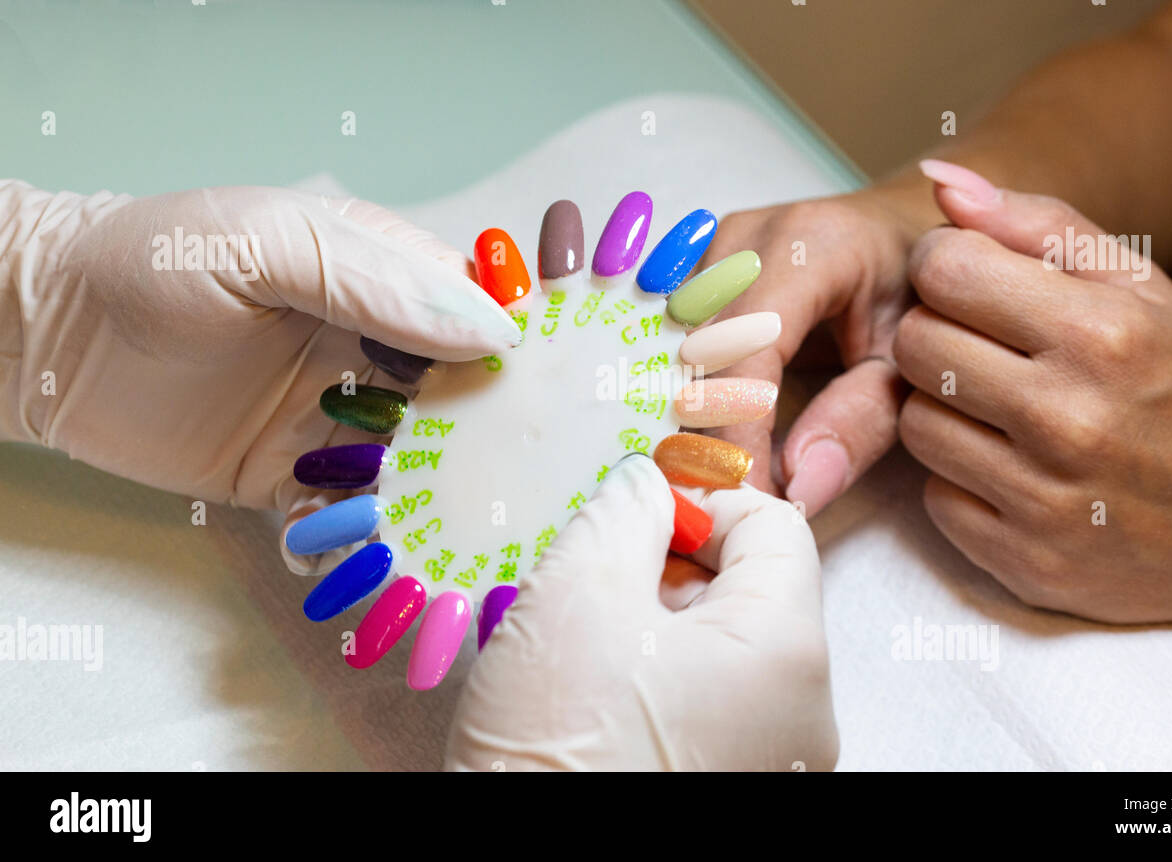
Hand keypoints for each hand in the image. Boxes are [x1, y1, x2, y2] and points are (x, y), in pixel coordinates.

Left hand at [0, 182, 519, 518]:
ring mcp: (333, 416)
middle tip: (526, 485)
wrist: (42, 332)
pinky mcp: (289, 474)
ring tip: (452, 537)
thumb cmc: (152, 260)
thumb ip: (375, 281)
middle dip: (495, 442)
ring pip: (413, 466)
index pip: (480, 312)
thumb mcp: (267, 241)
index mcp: (381, 278)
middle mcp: (370, 349)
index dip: (526, 350)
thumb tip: (490, 331)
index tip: (572, 392)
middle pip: (463, 399)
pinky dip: (355, 536)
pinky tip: (351, 546)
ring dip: (434, 502)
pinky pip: (343, 512)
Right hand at [445, 455, 837, 770]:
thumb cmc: (559, 746)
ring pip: (724, 651)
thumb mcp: (579, 592)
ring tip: (578, 642)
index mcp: (790, 652)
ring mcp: (772, 767)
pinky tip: (590, 696)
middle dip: (668, 563)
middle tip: (590, 575)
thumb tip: (649, 482)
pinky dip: (654, 681)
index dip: (704, 496)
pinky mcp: (732, 792)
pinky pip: (709, 708)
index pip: (777, 525)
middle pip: (752, 590)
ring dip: (652, 623)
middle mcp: (804, 716)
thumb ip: (624, 509)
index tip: (635, 506)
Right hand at [695, 186, 936, 515]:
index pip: (748, 351)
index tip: (744, 499)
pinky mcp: (697, 267)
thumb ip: (862, 424)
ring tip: (700, 478)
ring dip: (680, 414)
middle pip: (697, 348)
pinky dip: (674, 391)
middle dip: (701, 432)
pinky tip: (684, 438)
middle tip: (717, 504)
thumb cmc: (917, 297)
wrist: (908, 238)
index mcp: (809, 246)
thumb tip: (798, 490)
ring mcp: (714, 249)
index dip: (738, 433)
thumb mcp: (910, 363)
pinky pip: (667, 337)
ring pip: (672, 345)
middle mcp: (747, 237)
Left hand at [893, 165, 1171, 654]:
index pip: (944, 272)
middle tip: (987, 351)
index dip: (943, 270)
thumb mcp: (1143, 289)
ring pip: (913, 423)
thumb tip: (941, 183)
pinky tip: (1013, 471)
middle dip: (939, 337)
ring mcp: (1044, 497)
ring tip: (1002, 411)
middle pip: (916, 346)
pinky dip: (961, 480)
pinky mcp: (1023, 559)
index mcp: (1102, 333)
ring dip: (944, 411)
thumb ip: (1039, 225)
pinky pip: (933, 495)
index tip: (968, 285)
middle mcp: (1069, 417)